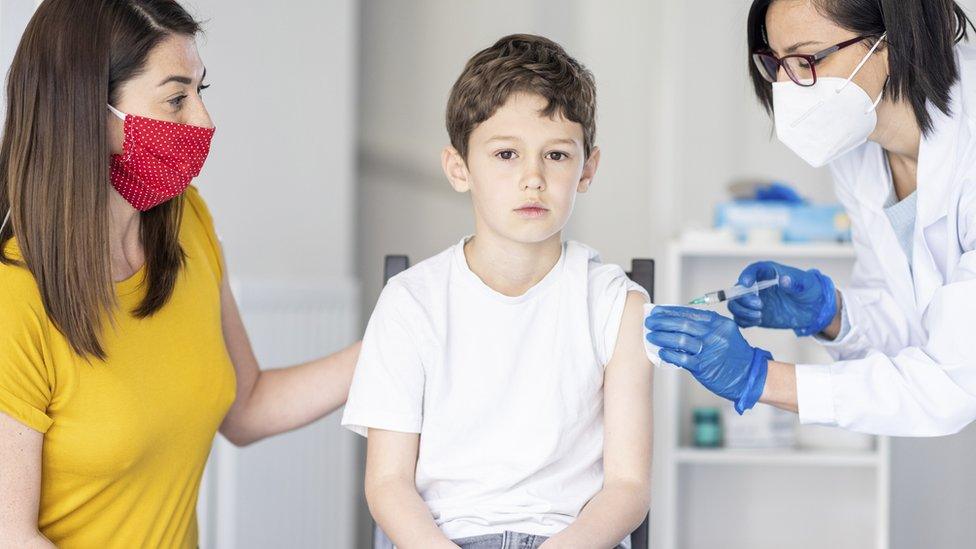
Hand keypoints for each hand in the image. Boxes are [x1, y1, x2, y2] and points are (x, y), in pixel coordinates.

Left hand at [645, 306, 770, 413]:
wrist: (750, 375)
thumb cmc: (735, 355)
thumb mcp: (725, 333)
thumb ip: (705, 327)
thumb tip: (678, 322)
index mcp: (718, 323)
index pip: (689, 313)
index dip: (670, 311)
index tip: (658, 311)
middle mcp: (714, 334)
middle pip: (682, 324)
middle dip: (662, 322)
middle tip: (650, 322)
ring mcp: (709, 351)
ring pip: (680, 339)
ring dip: (662, 336)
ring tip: (651, 335)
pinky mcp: (705, 367)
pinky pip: (682, 358)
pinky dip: (669, 354)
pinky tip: (661, 352)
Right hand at [727, 261, 836, 335]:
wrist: (813, 308)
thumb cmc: (810, 290)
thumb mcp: (806, 285)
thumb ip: (794, 283)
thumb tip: (784, 280)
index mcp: (768, 273)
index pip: (753, 270)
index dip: (746, 276)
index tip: (747, 284)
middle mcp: (757, 286)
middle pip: (738, 289)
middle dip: (744, 298)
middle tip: (760, 306)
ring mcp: (754, 301)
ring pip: (735, 304)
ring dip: (742, 311)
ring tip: (759, 316)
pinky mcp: (754, 313)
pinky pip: (740, 318)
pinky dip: (744, 320)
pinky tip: (758, 321)